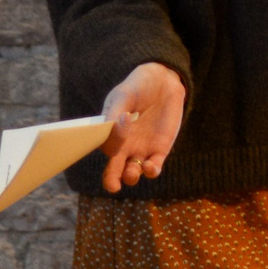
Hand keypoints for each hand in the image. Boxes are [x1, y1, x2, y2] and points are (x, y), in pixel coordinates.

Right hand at [97, 62, 186, 192]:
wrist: (161, 82)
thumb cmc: (136, 88)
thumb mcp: (123, 96)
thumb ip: (116, 112)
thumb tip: (119, 126)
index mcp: (110, 134)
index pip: (106, 148)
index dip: (111, 145)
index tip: (120, 128)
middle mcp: (123, 146)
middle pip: (114, 170)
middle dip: (112, 181)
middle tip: (112, 186)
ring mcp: (141, 149)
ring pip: (133, 172)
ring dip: (132, 176)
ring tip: (133, 172)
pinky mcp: (159, 150)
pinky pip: (153, 167)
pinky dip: (151, 171)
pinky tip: (150, 166)